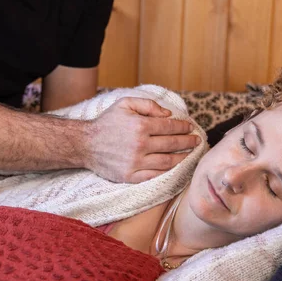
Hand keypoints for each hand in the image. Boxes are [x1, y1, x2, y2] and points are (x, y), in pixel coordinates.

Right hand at [84, 97, 200, 182]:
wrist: (85, 144)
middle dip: (187, 142)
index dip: (183, 127)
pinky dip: (168, 172)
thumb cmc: (107, 123)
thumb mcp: (125, 104)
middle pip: (172, 144)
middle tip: (196, 140)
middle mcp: (140, 145)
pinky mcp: (130, 176)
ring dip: (182, 158)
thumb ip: (148, 105)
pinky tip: (175, 168)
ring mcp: (136, 163)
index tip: (190, 127)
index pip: (170, 127)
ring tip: (190, 154)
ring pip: (167, 162)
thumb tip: (168, 114)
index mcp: (140, 126)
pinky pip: (155, 176)